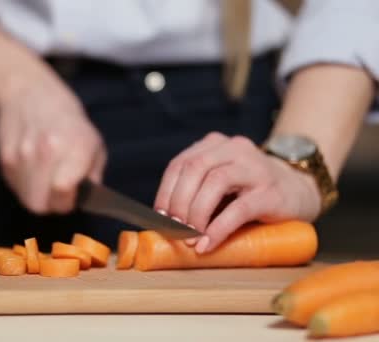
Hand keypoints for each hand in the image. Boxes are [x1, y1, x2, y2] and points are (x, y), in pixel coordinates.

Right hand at [0, 80, 106, 213]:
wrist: (31, 94)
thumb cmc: (69, 123)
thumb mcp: (94, 145)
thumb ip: (94, 175)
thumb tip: (88, 199)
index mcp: (75, 147)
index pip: (62, 192)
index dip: (67, 202)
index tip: (71, 196)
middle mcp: (47, 150)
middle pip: (39, 204)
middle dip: (50, 204)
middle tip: (57, 193)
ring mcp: (22, 154)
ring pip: (25, 199)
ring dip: (36, 195)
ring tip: (44, 178)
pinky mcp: (4, 158)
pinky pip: (14, 187)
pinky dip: (24, 185)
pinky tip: (31, 169)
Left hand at [154, 132, 321, 252]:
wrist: (300, 191)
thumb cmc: (250, 192)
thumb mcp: (221, 183)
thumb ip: (197, 191)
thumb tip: (165, 221)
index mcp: (216, 145)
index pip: (180, 164)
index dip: (165, 192)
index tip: (160, 217)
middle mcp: (234, 149)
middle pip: (194, 169)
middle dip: (178, 202)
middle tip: (174, 229)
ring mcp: (255, 168)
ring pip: (215, 182)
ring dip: (196, 214)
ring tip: (189, 238)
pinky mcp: (271, 192)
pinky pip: (239, 209)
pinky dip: (217, 229)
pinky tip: (207, 244)